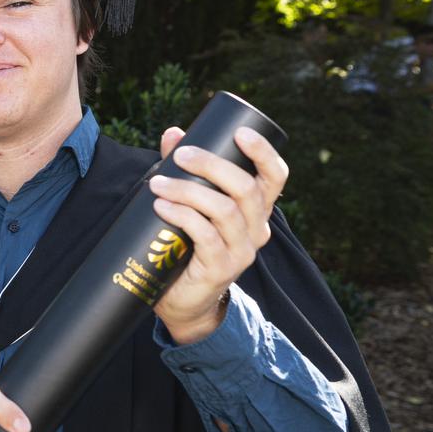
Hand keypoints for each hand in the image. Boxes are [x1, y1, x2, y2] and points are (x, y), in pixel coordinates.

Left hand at [149, 126, 287, 343]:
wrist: (185, 299)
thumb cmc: (189, 243)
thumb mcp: (192, 203)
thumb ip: (185, 168)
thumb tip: (174, 133)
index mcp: (257, 208)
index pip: (275, 176)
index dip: (263, 152)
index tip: (241, 132)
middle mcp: (257, 228)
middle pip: (245, 188)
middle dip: (212, 165)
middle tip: (181, 155)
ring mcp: (242, 250)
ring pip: (224, 210)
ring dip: (188, 191)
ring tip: (157, 183)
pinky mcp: (221, 268)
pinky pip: (206, 236)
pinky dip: (183, 216)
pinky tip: (162, 206)